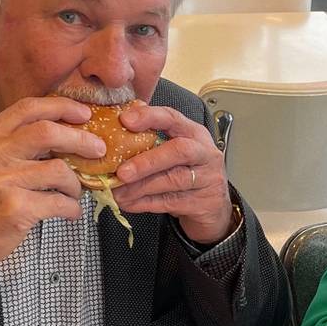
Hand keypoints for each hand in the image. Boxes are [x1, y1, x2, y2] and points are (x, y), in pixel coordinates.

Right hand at [0, 97, 106, 267]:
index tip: (83, 113)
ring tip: (73, 193)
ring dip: (75, 184)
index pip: (27, 108)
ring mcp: (3, 182)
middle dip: (81, 139)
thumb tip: (60, 133)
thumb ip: (10, 143)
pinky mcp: (16, 209)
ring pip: (59, 170)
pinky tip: (69, 212)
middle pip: (48, 132)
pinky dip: (71, 208)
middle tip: (97, 149)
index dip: (61, 106)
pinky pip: (59, 203)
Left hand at [111, 104, 233, 244]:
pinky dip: (145, 203)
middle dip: (147, 161)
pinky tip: (129, 203)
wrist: (213, 208)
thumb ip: (151, 140)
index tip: (126, 120)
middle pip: (180, 151)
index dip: (150, 117)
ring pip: (174, 180)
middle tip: (122, 172)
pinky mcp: (204, 202)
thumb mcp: (173, 151)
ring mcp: (208, 179)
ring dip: (141, 187)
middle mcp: (204, 153)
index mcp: (193, 133)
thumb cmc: (187, 172)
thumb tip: (113, 132)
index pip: (173, 118)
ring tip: (118, 192)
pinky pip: (171, 202)